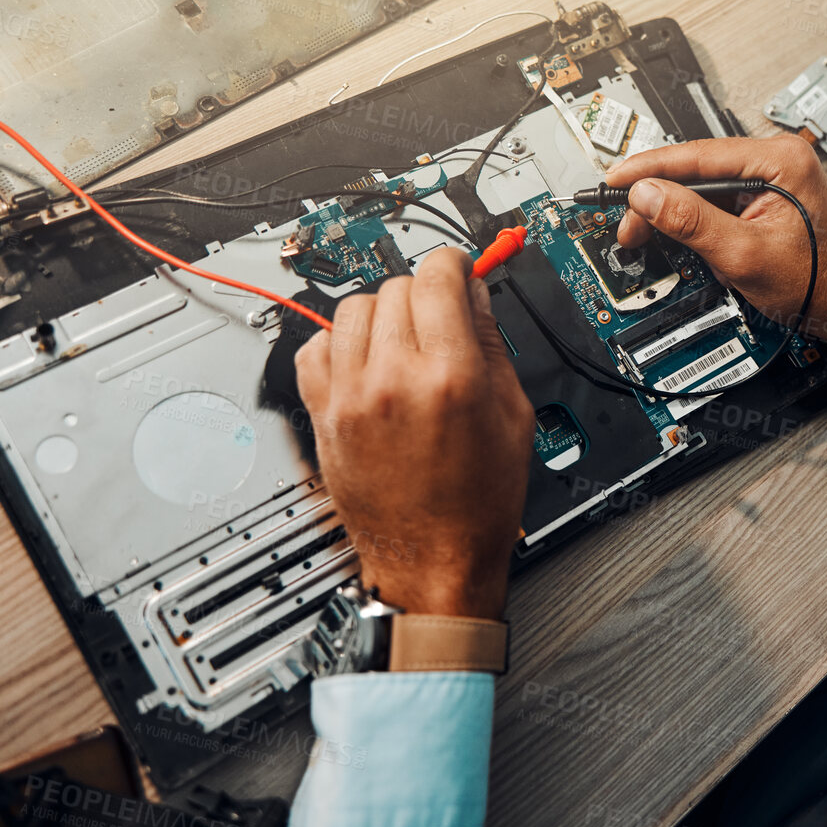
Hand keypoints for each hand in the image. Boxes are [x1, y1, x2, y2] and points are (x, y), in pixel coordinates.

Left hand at [295, 247, 532, 619]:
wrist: (434, 562)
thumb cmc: (477, 502)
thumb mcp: (512, 414)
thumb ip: (490, 343)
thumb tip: (474, 294)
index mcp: (451, 376)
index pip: (438, 276)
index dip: (454, 264)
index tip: (458, 270)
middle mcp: (394, 379)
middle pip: (397, 287)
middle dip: (423, 296)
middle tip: (439, 322)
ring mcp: (351, 397)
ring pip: (354, 309)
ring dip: (381, 316)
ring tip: (402, 344)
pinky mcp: (324, 415)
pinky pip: (314, 348)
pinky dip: (338, 345)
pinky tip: (365, 364)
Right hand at [608, 135, 826, 385]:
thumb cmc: (821, 282)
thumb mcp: (744, 254)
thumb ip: (692, 221)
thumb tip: (649, 195)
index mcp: (781, 159)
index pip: (699, 154)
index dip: (651, 167)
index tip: (617, 178)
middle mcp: (779, 159)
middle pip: (698, 169)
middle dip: (658, 195)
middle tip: (626, 220)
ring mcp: (774, 178)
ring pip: (705, 186)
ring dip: (672, 210)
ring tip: (645, 232)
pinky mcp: (768, 198)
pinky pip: (719, 201)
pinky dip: (693, 219)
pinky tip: (676, 234)